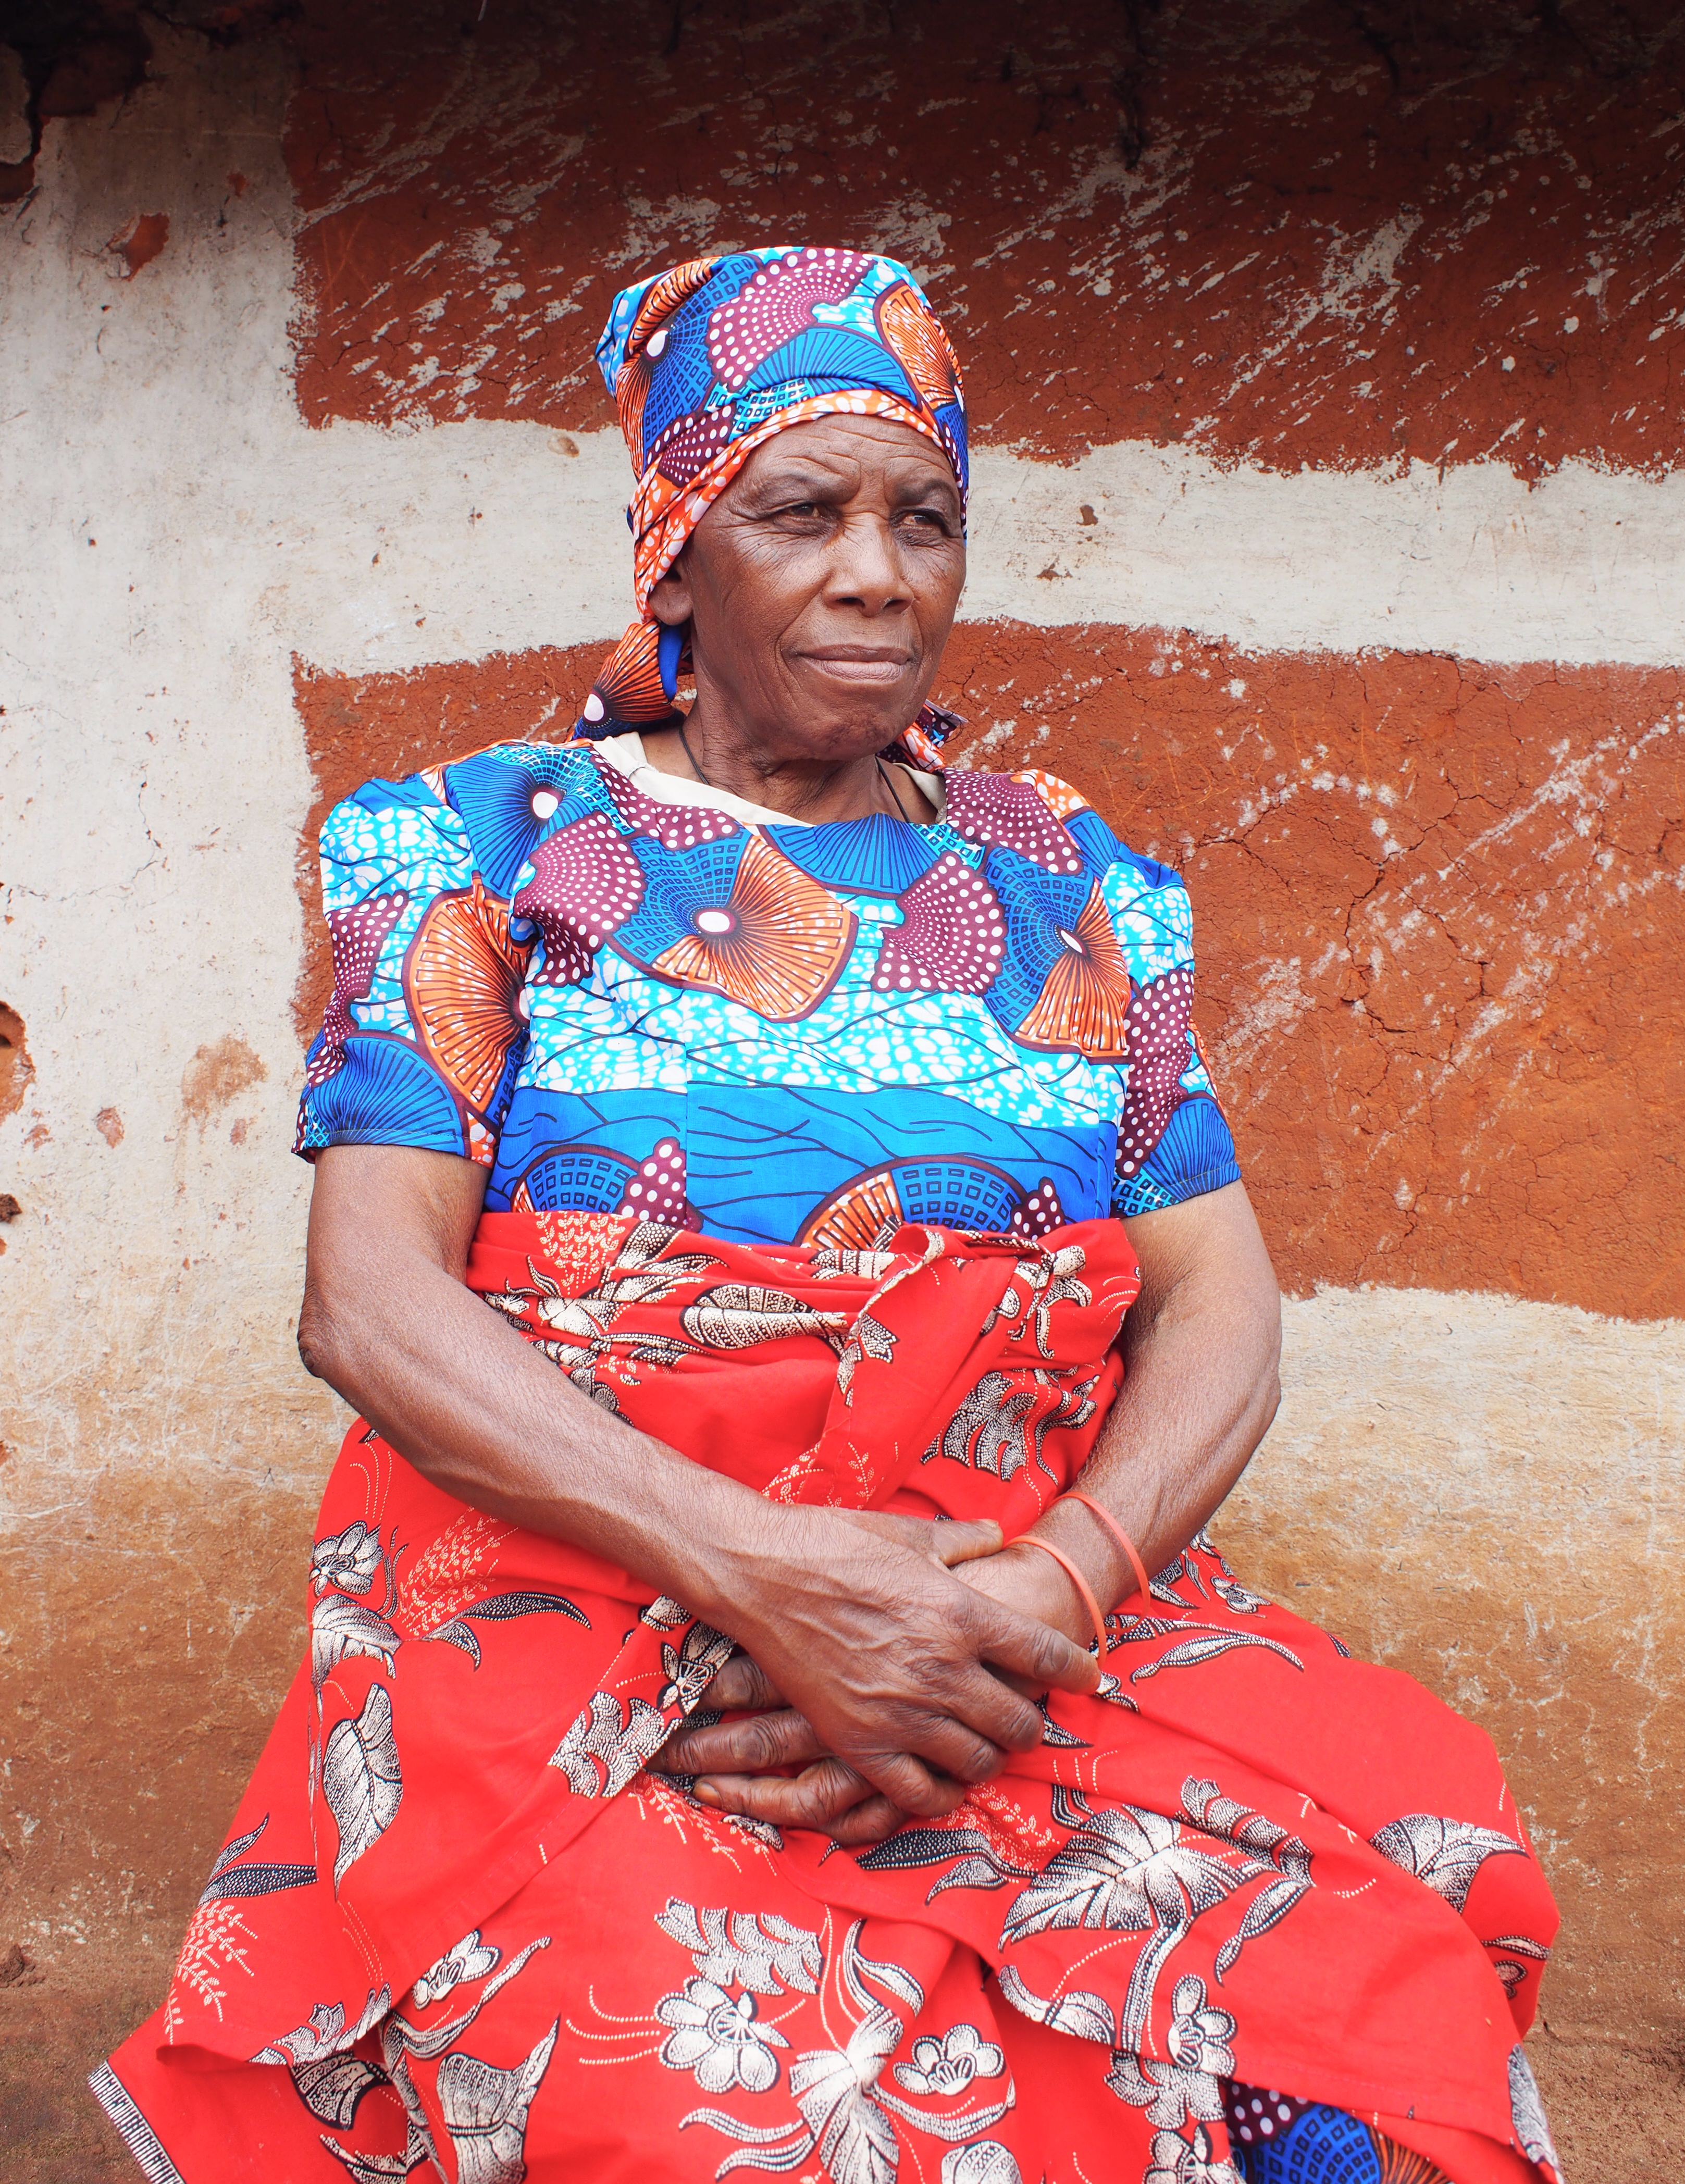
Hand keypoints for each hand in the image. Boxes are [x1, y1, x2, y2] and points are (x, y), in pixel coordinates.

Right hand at [668, 1507, 1097, 1834]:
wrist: (760, 1574)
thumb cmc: (835, 1545)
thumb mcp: (909, 1536)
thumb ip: (963, 1541)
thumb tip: (1000, 1534)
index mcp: (960, 1613)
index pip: (1044, 1653)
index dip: (1077, 1669)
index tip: (1089, 1674)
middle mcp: (940, 1668)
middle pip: (1018, 1720)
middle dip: (1034, 1722)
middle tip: (1032, 1716)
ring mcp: (900, 1711)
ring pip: (976, 1760)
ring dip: (989, 1756)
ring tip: (988, 1744)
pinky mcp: (859, 1741)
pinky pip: (918, 1791)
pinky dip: (940, 1791)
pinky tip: (944, 1778)